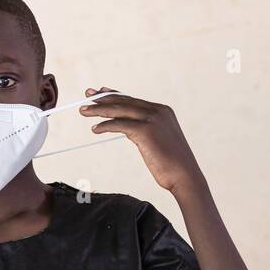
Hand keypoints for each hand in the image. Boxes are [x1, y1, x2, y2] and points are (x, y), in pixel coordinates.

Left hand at [79, 88, 202, 192]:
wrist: (185, 177)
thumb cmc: (172, 165)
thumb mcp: (158, 141)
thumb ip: (145, 130)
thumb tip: (127, 128)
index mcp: (162, 111)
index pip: (133, 100)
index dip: (115, 95)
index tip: (100, 92)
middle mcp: (158, 111)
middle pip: (124, 101)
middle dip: (103, 98)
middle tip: (87, 96)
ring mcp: (152, 119)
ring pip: (119, 110)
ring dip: (99, 110)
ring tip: (84, 111)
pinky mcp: (146, 131)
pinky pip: (119, 125)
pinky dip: (106, 126)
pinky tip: (96, 129)